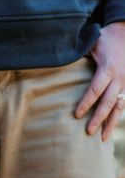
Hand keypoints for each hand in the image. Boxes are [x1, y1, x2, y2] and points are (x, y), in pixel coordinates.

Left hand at [75, 22, 124, 141]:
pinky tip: (109, 129)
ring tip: (102, 139)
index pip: (95, 90)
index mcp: (108, 69)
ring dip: (110, 123)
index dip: (86, 103)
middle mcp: (119, 78)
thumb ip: (79, 55)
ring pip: (119, 107)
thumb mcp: (92, 44)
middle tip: (88, 132)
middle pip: (108, 102)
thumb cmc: (104, 39)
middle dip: (98, 118)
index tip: (76, 115)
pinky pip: (123, 104)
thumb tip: (59, 61)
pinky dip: (116, 117)